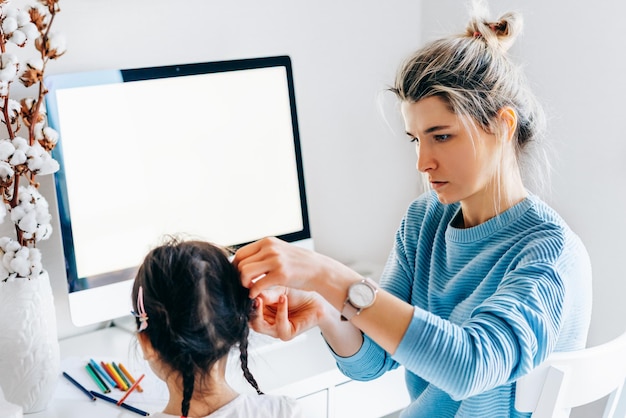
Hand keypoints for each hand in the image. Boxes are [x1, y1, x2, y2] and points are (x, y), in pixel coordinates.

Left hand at [234, 237, 359, 301]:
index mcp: (268, 242)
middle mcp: (270, 248)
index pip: (241, 253)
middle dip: (238, 277)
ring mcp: (275, 260)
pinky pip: (257, 285)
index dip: (235, 267)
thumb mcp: (280, 251)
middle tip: (244, 285)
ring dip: (244, 284)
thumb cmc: (298, 264)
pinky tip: (257, 295)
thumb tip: (242, 262)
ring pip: (245, 272)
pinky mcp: (281, 274)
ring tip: (250, 289)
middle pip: (240, 263)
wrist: (320, 270)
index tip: (238, 277)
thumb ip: (263, 253)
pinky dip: (253, 292)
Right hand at [250, 286, 325, 340]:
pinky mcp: (286, 334)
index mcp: (261, 311)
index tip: (246, 290)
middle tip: (253, 297)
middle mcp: (266, 322)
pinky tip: (283, 299)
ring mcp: (275, 329)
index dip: (245, 302)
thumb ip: (265, 294)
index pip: (246, 310)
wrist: (316, 300)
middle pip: (249, 320)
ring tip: (262, 298)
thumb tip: (250, 292)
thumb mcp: (279, 291)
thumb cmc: (298, 295)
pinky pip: (279, 325)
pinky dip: (280, 311)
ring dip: (260, 312)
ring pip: (259, 326)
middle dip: (250, 309)